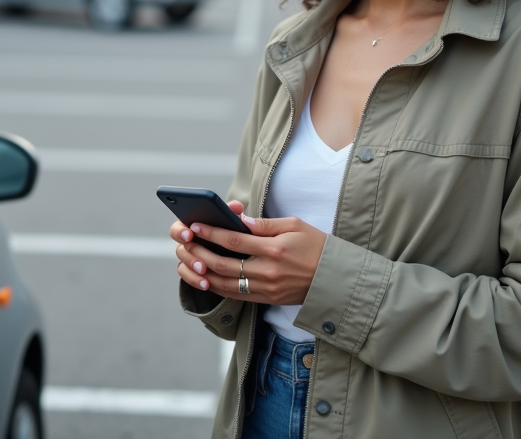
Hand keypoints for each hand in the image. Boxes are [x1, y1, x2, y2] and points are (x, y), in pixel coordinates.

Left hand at [168, 201, 327, 304]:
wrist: (335, 278)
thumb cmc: (316, 246)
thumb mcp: (294, 226)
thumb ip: (264, 224)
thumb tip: (239, 220)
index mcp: (274, 249)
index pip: (234, 240)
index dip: (211, 233)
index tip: (195, 225)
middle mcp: (268, 271)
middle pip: (223, 263)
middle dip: (199, 252)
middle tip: (185, 242)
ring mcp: (266, 288)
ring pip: (224, 283)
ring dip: (203, 272)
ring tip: (189, 260)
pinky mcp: (267, 299)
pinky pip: (235, 295)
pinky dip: (217, 287)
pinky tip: (205, 277)